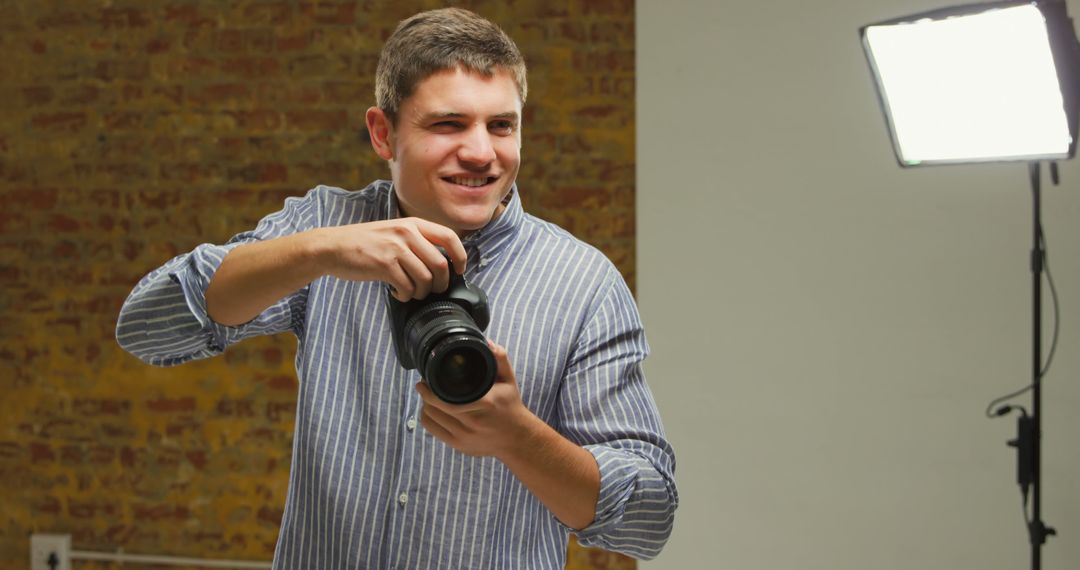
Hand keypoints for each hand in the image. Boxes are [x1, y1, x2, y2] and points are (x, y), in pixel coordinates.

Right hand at [315, 217, 466, 300]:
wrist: (332, 247)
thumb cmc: (363, 242)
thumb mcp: (393, 231)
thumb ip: (415, 241)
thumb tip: (440, 264)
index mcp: (413, 224)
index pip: (450, 237)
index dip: (460, 257)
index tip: (459, 270)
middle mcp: (407, 233)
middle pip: (440, 265)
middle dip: (440, 284)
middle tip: (431, 290)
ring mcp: (396, 248)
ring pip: (425, 279)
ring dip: (420, 292)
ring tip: (410, 292)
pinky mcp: (384, 265)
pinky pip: (407, 287)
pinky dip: (405, 295)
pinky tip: (397, 292)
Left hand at [416, 341, 536, 457]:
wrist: (516, 438)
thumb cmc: (510, 406)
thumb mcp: (509, 381)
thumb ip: (500, 359)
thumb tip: (488, 343)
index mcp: (484, 404)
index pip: (445, 398)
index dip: (430, 387)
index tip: (426, 377)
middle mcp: (472, 423)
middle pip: (434, 407)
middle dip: (425, 393)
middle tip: (424, 384)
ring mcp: (464, 437)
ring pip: (431, 418)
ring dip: (425, 405)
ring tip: (428, 396)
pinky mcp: (459, 446)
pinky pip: (432, 430)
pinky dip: (428, 418)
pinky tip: (431, 410)